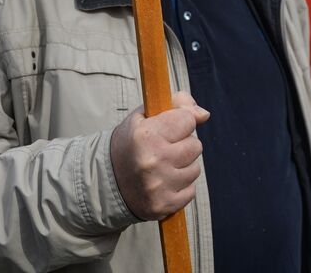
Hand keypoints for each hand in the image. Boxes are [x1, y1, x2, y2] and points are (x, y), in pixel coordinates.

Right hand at [110, 91, 209, 220]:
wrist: (106, 182)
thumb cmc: (130, 144)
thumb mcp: (144, 116)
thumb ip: (176, 105)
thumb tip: (204, 114)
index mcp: (146, 135)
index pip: (188, 120)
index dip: (181, 122)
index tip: (170, 128)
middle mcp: (153, 161)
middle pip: (196, 146)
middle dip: (183, 145)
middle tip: (164, 149)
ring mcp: (158, 185)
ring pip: (195, 169)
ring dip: (184, 167)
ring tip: (163, 167)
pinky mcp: (164, 205)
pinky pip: (191, 191)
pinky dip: (181, 187)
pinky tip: (164, 183)